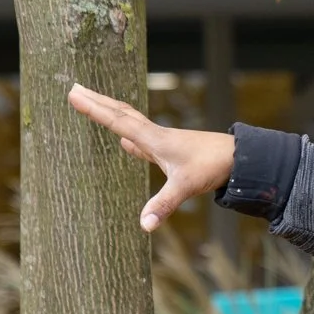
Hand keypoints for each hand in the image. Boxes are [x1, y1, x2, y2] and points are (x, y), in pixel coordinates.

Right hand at [67, 83, 236, 231]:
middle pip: (121, 114)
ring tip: (94, 103)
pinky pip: (143, 138)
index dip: (94, 109)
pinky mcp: (172, 150)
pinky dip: (130, 134)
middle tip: (75, 88)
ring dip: (111, 113)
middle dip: (97, 102)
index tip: (73, 94)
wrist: (241, 158)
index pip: (118, 122)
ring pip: (132, 122)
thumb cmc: (213, 166)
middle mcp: (157, 135)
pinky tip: (126, 141)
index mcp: (155, 139)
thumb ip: (163, 205)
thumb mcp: (186, 187)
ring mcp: (164, 141)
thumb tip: (144, 225)